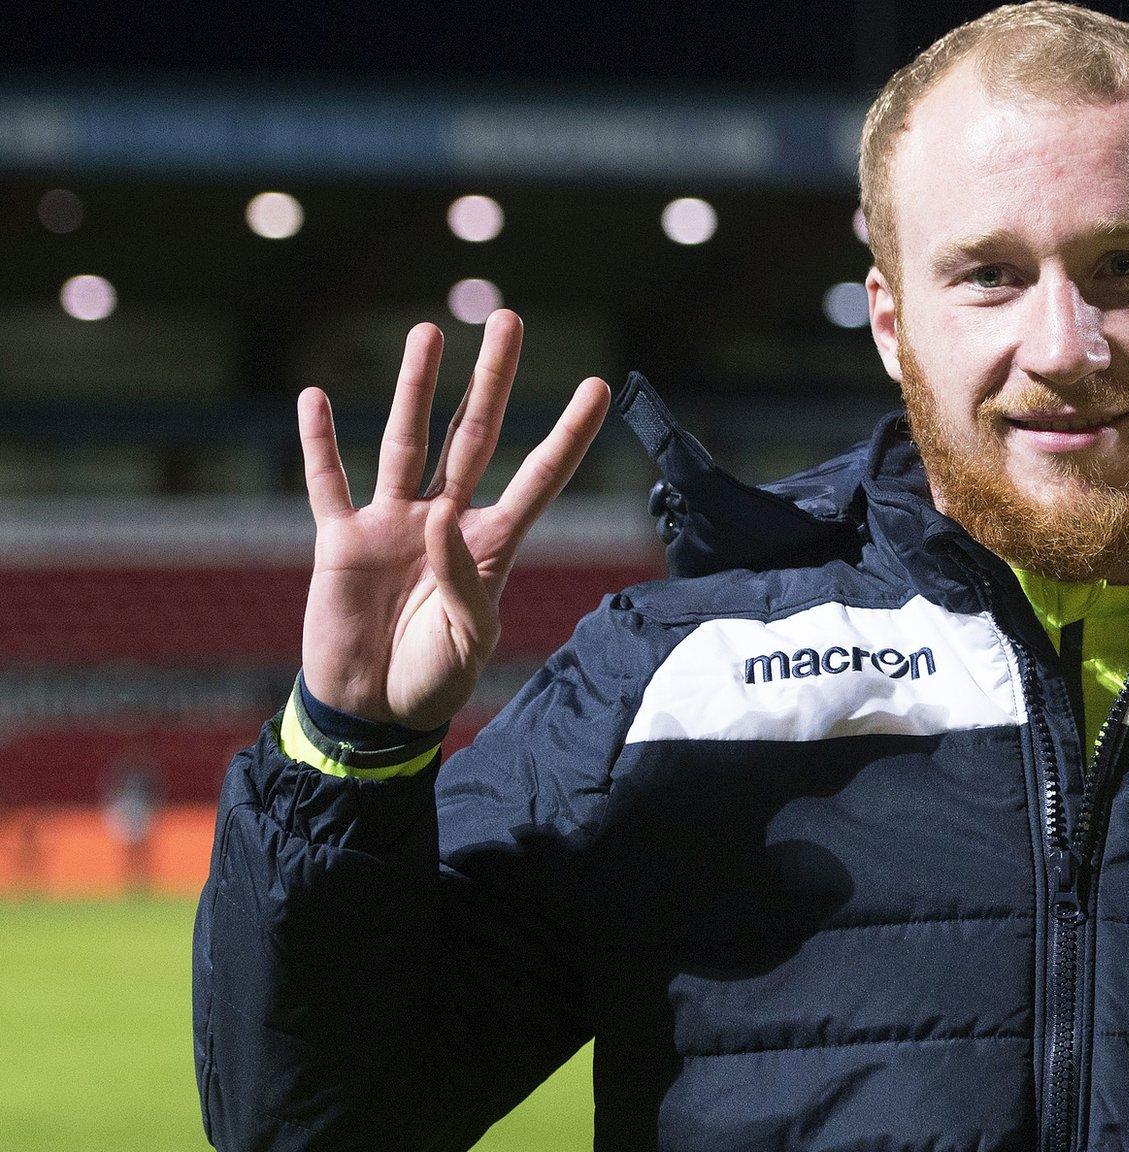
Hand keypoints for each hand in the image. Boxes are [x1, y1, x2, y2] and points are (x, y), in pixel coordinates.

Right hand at [297, 310, 610, 729]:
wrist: (372, 712)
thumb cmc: (433, 681)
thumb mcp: (467, 641)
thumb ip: (461, 581)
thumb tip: (438, 519)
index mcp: (490, 546)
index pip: (538, 477)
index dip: (568, 434)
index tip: (598, 387)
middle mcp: (444, 521)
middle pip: (473, 435)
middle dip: (492, 379)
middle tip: (506, 318)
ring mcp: (392, 525)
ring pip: (407, 441)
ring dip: (415, 387)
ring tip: (426, 331)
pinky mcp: (341, 542)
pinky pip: (327, 483)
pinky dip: (319, 442)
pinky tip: (316, 397)